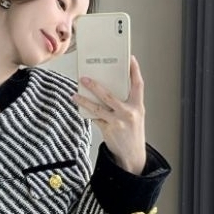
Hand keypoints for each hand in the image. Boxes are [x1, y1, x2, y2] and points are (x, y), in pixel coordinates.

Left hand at [74, 55, 146, 174]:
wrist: (133, 155)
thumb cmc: (133, 132)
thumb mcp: (135, 115)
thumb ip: (125, 102)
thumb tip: (108, 89)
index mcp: (138, 106)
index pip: (138, 84)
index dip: (134, 70)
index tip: (130, 58)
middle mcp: (129, 112)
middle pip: (110, 95)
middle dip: (95, 86)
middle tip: (84, 78)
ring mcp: (118, 122)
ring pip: (97, 108)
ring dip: (84, 100)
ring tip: (75, 94)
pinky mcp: (108, 129)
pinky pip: (95, 118)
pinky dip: (87, 112)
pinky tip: (80, 107)